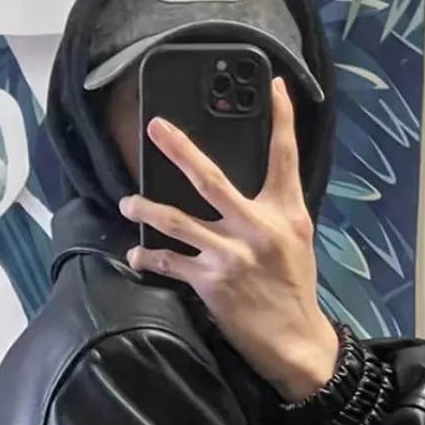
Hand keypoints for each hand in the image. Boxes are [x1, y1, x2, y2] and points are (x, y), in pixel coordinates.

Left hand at [120, 78, 338, 401]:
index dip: (282, 118)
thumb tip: (247, 190)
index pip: (286, 156)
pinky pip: (169, 262)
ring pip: (176, 220)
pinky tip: (135, 254)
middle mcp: (258, 227)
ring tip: (127, 202)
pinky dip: (148, 257)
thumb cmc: (294, 289)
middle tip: (156, 128)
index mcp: (286, 212)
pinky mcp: (211, 282)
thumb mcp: (297, 241)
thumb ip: (275, 211)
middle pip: (211, 179)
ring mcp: (231, 254)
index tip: (274, 84)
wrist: (295, 340)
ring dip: (146, 209)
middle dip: (179, 149)